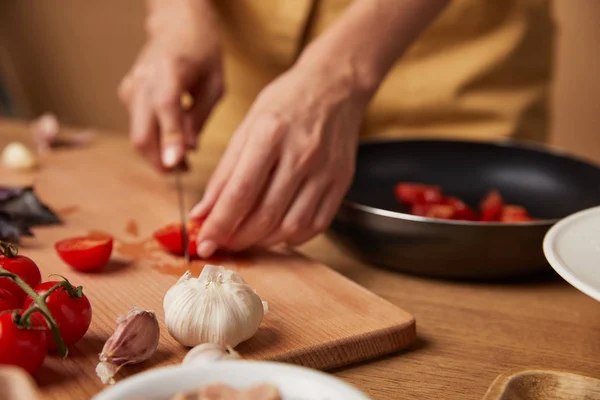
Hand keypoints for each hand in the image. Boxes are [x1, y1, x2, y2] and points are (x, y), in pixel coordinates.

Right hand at [118, 0, 223, 170]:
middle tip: (185, 172)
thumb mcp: (214, 84)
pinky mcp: (127, 96)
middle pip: (141, 134)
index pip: (166, 109)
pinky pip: (138, 128)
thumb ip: (199, 117)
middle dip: (161, 161)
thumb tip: (187, 151)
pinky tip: (172, 143)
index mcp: (168, 71)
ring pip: (137, 136)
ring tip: (184, 161)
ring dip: (158, 155)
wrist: (175, 23)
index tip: (176, 165)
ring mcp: (131, 89)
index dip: (170, 140)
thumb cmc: (201, 50)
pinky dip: (153, 142)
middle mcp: (143, 81)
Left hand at [189, 60, 371, 257]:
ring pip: (291, 227)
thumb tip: (204, 212)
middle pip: (265, 215)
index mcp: (271, 133)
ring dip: (263, 241)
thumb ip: (225, 172)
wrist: (335, 87)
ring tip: (246, 237)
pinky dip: (291, 237)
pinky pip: (316, 225)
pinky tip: (276, 231)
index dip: (219, 224)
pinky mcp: (342, 182)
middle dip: (237, 238)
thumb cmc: (287, 102)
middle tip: (221, 242)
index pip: (241, 191)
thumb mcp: (247, 127)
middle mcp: (302, 154)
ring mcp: (326, 170)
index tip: (203, 243)